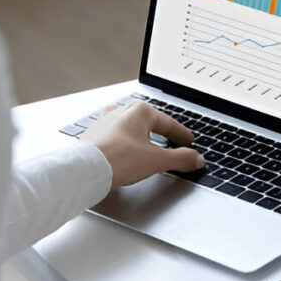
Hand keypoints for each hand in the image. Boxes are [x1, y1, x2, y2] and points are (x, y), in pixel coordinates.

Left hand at [80, 101, 204, 186]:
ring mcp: (106, 122)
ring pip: (132, 129)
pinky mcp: (95, 135)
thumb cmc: (116, 159)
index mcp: (139, 111)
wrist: (85, 169)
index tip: (188, 142)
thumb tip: (195, 159)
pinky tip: (129, 154)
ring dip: (144, 139)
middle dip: (163, 135)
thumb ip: (180, 159)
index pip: (169, 123)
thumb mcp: (157, 161)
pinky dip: (128, 144)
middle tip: (174, 145)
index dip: (182, 135)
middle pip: (150, 124)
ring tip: (151, 151)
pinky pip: (117, 137)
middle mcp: (121, 112)